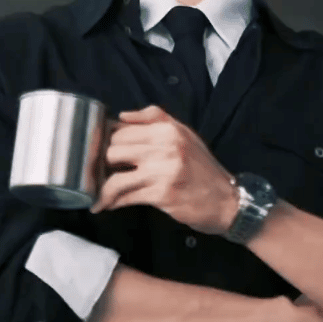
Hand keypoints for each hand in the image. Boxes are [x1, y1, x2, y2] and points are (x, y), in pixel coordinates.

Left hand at [89, 105, 239, 234]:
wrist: (227, 200)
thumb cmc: (202, 169)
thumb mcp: (184, 134)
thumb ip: (154, 118)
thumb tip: (121, 115)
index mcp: (168, 129)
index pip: (121, 129)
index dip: (104, 142)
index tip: (96, 153)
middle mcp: (165, 145)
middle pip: (113, 149)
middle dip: (100, 164)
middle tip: (95, 174)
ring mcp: (163, 170)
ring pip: (115, 176)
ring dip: (101, 188)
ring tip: (97, 194)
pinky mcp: (162, 194)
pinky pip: (125, 197)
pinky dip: (111, 202)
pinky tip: (105, 206)